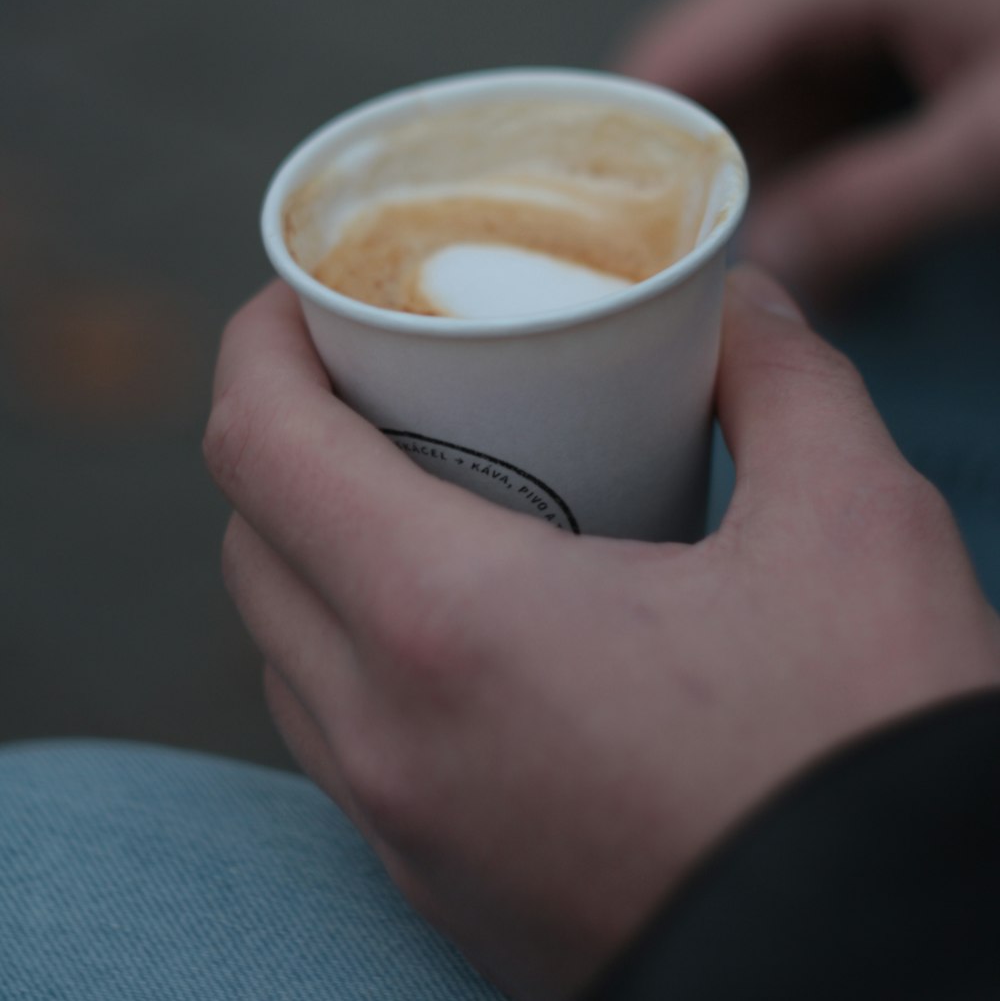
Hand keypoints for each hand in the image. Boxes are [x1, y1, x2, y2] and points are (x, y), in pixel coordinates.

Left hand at [206, 277, 999, 999]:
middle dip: (290, 435)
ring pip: (286, 652)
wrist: (896, 974)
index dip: (258, 342)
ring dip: (315, 549)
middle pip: (255, 543)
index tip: (301, 294)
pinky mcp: (445, 891)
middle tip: (382, 380)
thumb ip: (784, 379)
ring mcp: (406, 833)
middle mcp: (389, 740)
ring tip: (419, 490)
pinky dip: (357, 653)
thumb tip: (741, 303)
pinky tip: (463, 627)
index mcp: (449, 625)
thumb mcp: (855, 524)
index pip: (261, 445)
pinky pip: (342, 745)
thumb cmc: (868, 755)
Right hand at [617, 0, 999, 296]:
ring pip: (760, 89)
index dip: (615, 139)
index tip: (573, 233)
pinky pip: (815, 93)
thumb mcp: (996, 147)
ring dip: (748, 177)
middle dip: (686, 172)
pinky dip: (803, 161)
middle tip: (647, 273)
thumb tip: (753, 280)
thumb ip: (868, 209)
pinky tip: (803, 228)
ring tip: (724, 269)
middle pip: (710, 70)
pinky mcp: (895, 17)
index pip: (681, 48)